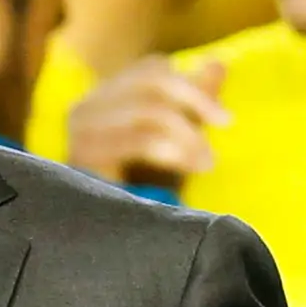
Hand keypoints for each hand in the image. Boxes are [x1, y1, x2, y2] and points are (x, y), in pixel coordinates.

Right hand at [63, 55, 227, 184]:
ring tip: (207, 162)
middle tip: (225, 125)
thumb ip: (193, 103)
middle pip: (151, 80)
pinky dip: (175, 151)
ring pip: (149, 109)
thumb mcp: (176, 143)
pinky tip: (196, 168)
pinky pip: (140, 138)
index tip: (223, 118)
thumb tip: (218, 64)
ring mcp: (80, 129)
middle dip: (196, 100)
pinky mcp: (82, 153)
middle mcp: (85, 107)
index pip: (151, 70)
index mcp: (104, 100)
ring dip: (187, 134)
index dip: (192, 85)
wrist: (109, 242)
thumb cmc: (141, 195)